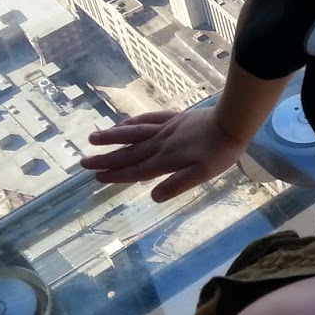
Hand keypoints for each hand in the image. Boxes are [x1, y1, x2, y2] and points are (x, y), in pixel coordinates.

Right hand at [79, 108, 247, 202]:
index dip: (117, 175)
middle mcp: (160, 144)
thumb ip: (177, 185)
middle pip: (129, 152)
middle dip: (106, 159)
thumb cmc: (220, 152)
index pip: (136, 170)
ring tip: (94, 138)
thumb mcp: (201, 175)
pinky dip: (134, 121)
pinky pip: (149, 118)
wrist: (231, 122)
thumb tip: (152, 196)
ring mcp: (166, 129)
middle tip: (83, 162)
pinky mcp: (175, 118)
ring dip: (113, 137)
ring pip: (134, 133)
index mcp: (165, 160)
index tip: (97, 177)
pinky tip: (125, 123)